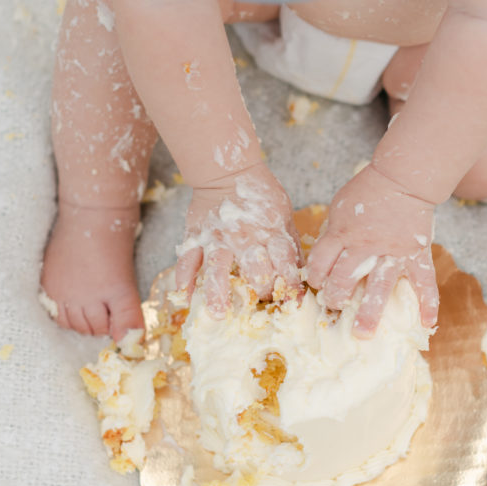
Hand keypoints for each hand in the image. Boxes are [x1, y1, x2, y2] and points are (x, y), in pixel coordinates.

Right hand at [175, 162, 301, 315]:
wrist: (228, 172)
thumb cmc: (260, 197)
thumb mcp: (284, 216)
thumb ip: (290, 245)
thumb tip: (301, 274)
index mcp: (271, 233)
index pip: (284, 264)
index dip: (290, 285)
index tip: (292, 303)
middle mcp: (245, 238)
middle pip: (255, 270)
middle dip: (261, 291)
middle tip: (260, 303)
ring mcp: (218, 238)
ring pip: (217, 268)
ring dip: (218, 292)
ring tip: (217, 313)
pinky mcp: (196, 236)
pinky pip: (188, 259)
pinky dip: (185, 279)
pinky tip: (185, 297)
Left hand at [306, 163, 438, 337]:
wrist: (402, 178)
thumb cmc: (367, 192)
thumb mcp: (340, 209)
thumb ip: (332, 235)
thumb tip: (322, 261)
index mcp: (342, 233)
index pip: (321, 263)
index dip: (315, 277)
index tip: (317, 284)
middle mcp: (365, 246)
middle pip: (344, 278)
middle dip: (336, 297)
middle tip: (335, 307)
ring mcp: (392, 252)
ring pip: (379, 286)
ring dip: (369, 312)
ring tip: (362, 334)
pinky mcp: (416, 253)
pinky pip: (424, 281)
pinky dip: (428, 303)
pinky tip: (426, 323)